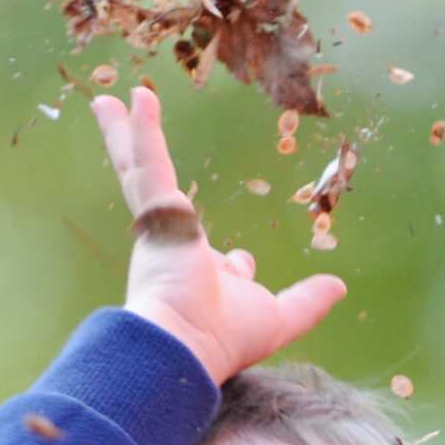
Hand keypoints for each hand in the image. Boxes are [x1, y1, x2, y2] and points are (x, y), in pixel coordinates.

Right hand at [91, 84, 345, 384]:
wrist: (183, 345)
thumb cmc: (222, 339)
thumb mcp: (280, 318)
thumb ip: (309, 302)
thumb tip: (338, 287)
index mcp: (200, 277)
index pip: (216, 258)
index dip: (234, 264)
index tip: (243, 266)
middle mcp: (172, 250)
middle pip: (157, 194)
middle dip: (144, 167)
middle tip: (133, 147)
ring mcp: (159, 228)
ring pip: (139, 170)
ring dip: (124, 134)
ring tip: (106, 102)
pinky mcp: (156, 214)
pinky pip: (148, 164)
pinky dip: (141, 132)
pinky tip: (136, 98)